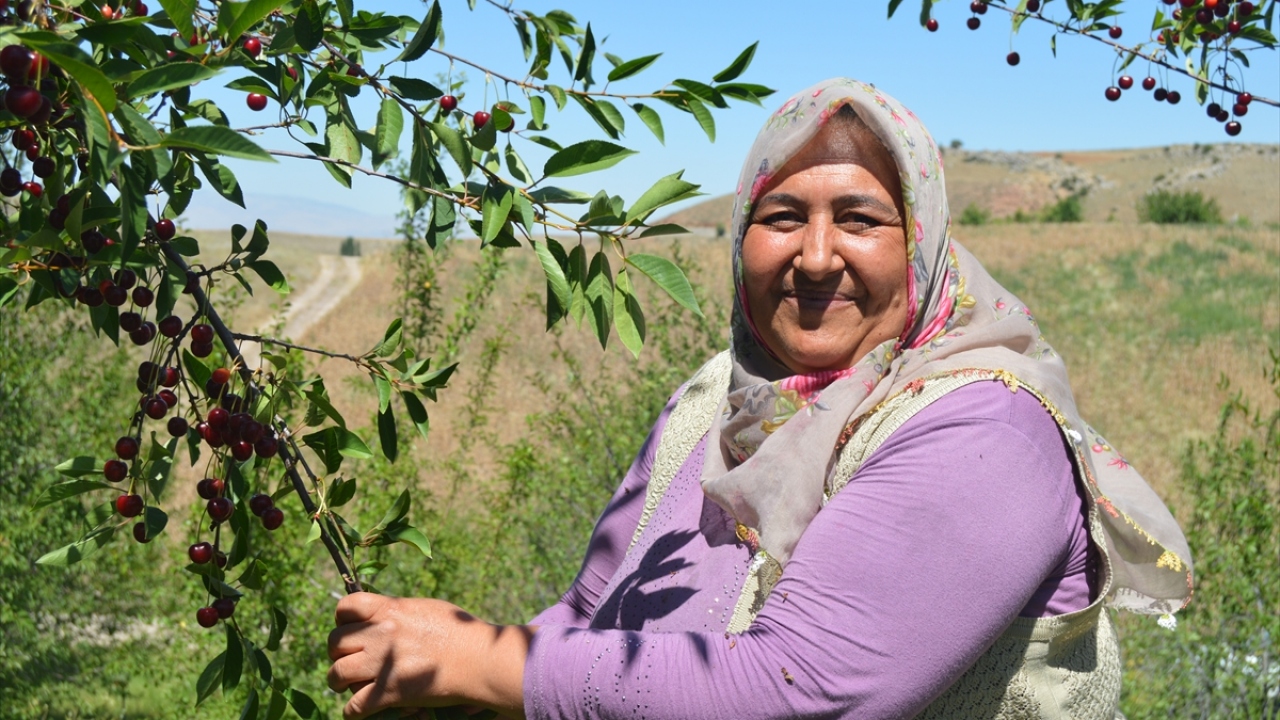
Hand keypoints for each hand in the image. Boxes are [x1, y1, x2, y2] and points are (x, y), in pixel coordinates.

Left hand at [327, 593, 531, 719]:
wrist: (478, 659)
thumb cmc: (459, 631)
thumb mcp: (425, 608)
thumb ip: (397, 610)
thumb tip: (379, 614)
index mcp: (390, 609)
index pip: (345, 607)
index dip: (342, 619)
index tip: (351, 629)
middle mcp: (380, 635)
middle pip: (334, 642)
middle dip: (338, 653)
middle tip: (348, 659)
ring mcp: (382, 665)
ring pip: (336, 674)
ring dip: (339, 681)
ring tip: (348, 685)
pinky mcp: (389, 693)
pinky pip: (353, 707)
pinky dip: (353, 711)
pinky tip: (361, 708)